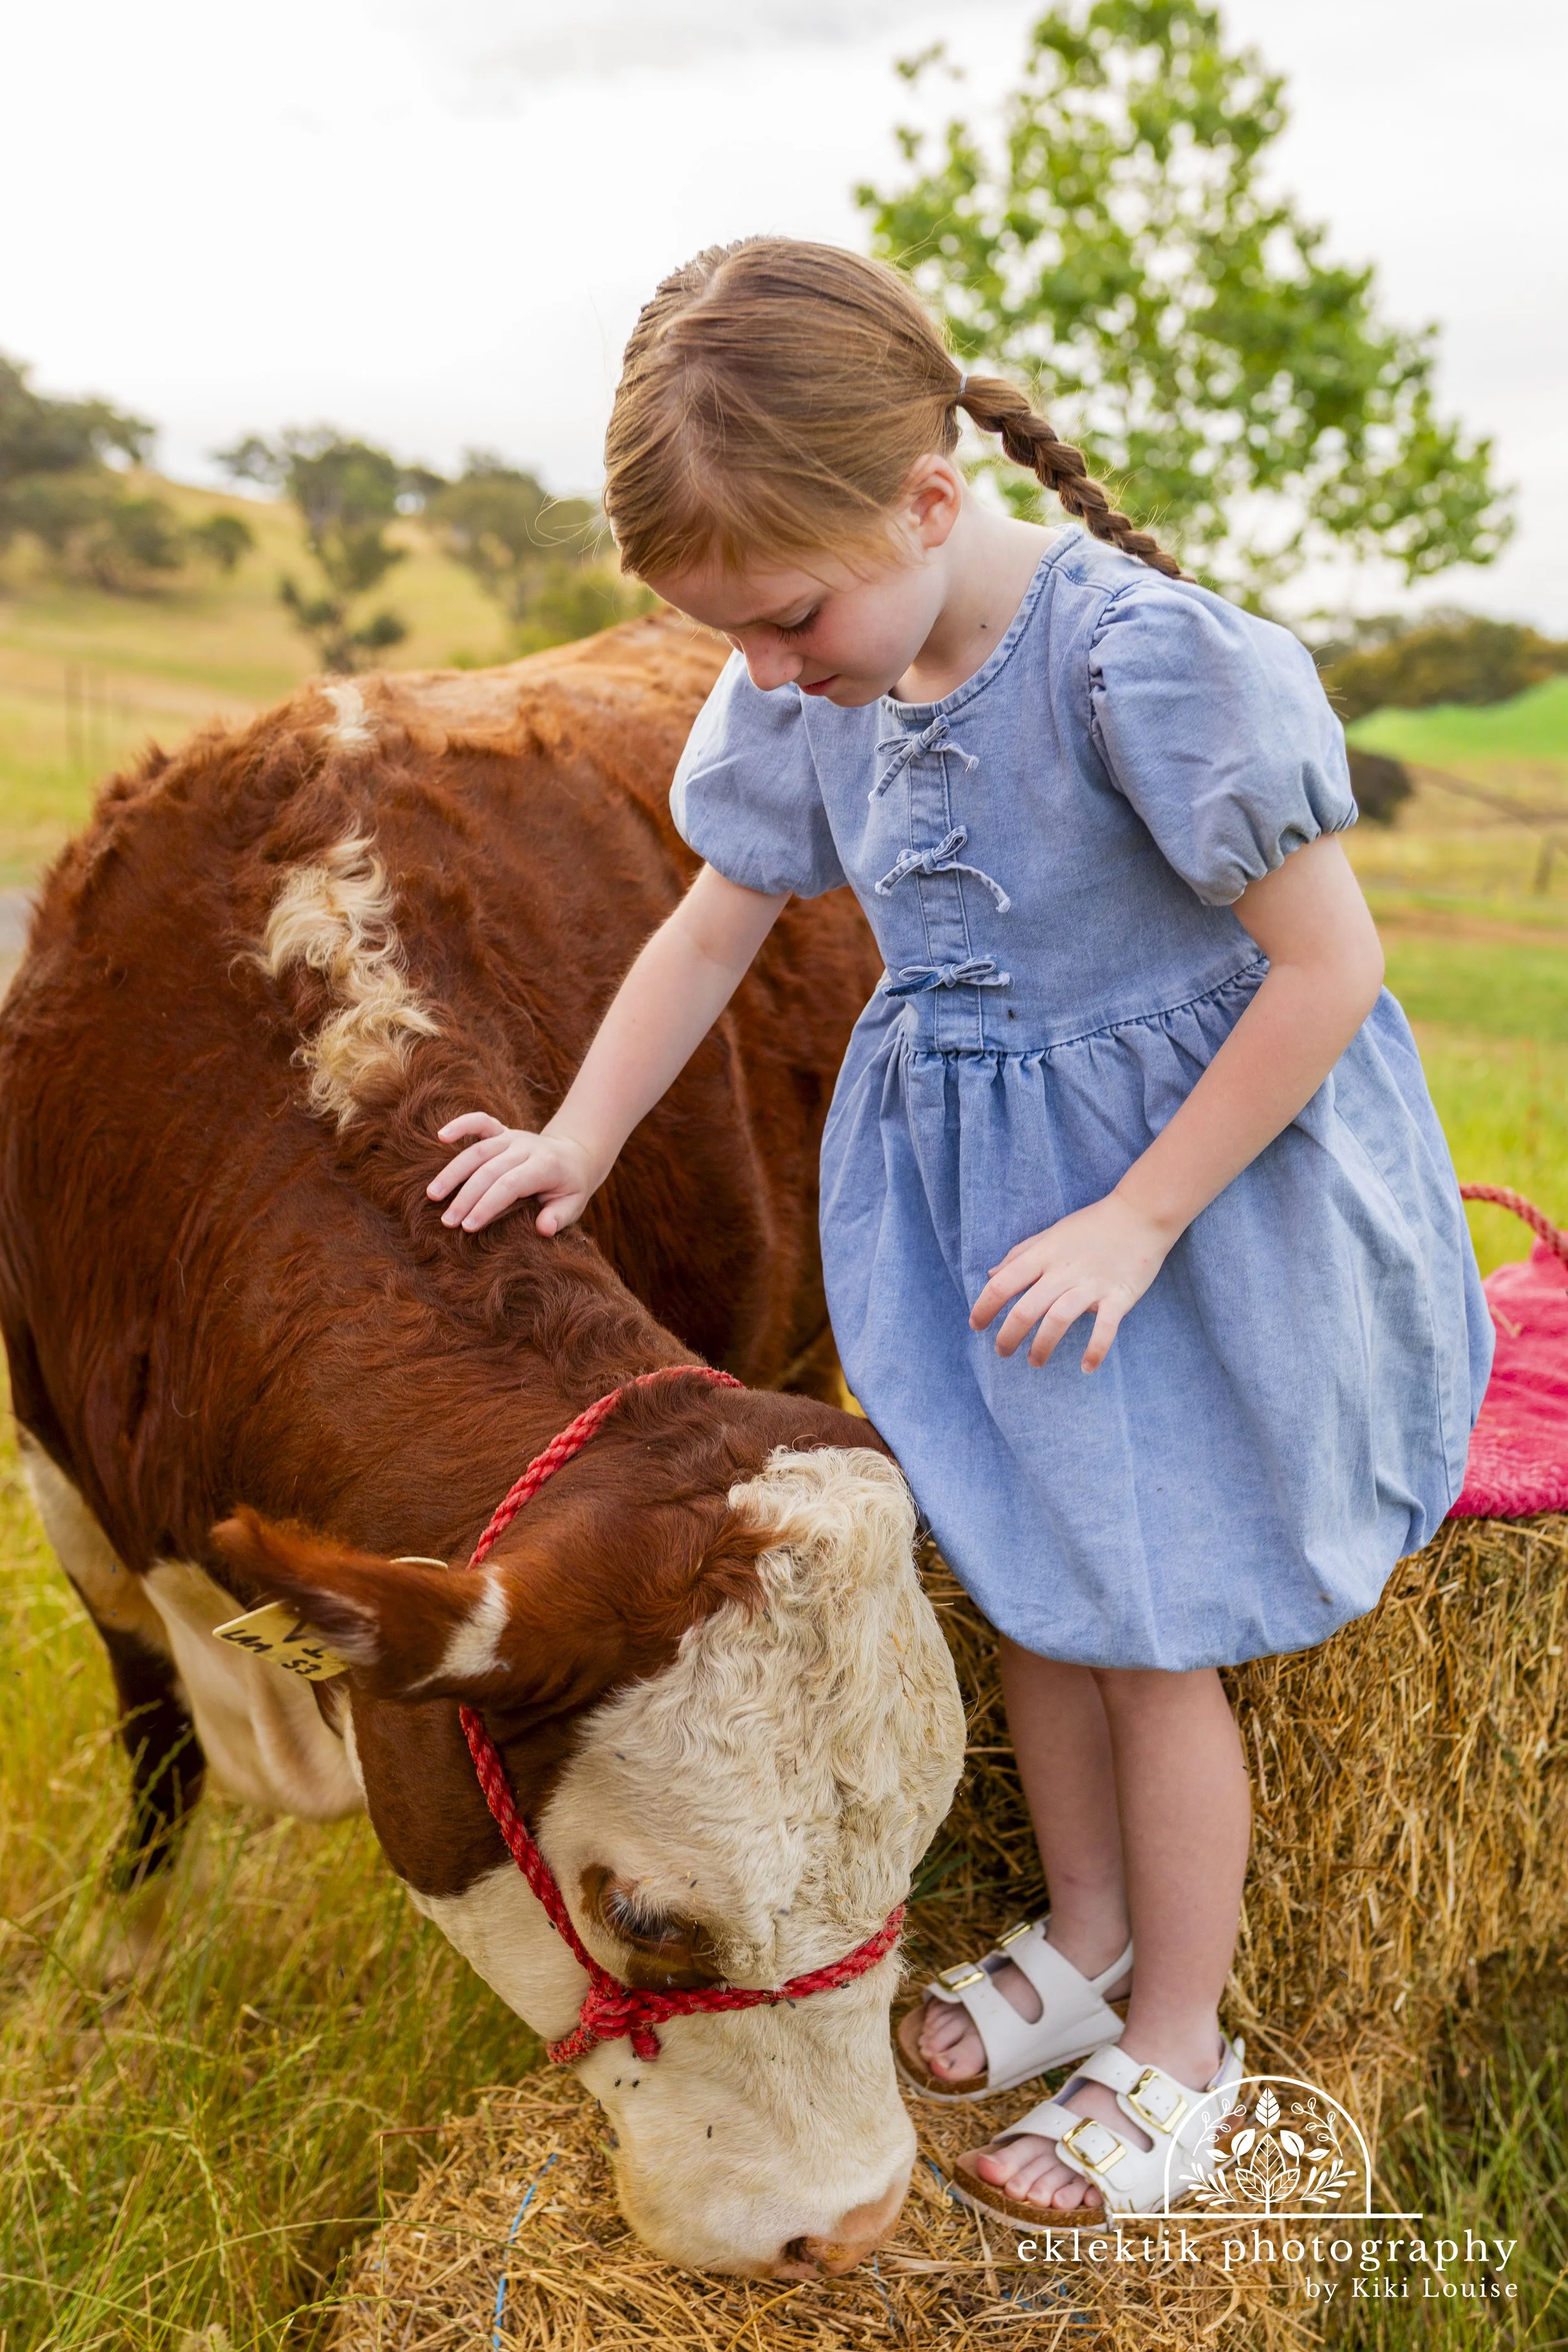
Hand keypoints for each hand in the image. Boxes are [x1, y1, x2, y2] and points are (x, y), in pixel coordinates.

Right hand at [427, 1113, 596, 1234]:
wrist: (574, 1156)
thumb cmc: (569, 1188)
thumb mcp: (573, 1205)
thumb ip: (559, 1217)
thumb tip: (544, 1228)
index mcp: (545, 1166)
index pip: (510, 1185)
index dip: (487, 1205)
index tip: (468, 1226)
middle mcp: (526, 1147)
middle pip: (489, 1170)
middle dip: (466, 1197)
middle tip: (447, 1221)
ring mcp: (513, 1137)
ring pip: (478, 1151)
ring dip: (453, 1172)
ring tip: (433, 1195)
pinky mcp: (502, 1131)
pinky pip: (481, 1122)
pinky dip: (461, 1125)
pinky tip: (440, 1136)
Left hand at [968, 1193, 1172, 1371]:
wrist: (1141, 1214)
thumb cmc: (1092, 1225)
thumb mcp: (1050, 1234)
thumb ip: (1020, 1255)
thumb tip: (992, 1275)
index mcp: (1043, 1255)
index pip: (1003, 1284)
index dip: (984, 1307)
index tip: (976, 1325)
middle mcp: (1063, 1271)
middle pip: (1026, 1310)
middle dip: (1008, 1337)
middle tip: (1002, 1351)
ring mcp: (1092, 1284)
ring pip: (1058, 1321)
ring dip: (1042, 1347)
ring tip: (1034, 1361)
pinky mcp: (1119, 1296)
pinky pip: (1105, 1328)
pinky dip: (1095, 1350)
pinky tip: (1086, 1367)